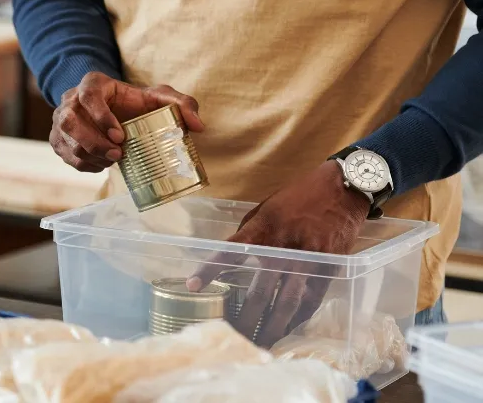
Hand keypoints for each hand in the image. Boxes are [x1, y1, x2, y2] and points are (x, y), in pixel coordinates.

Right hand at [51, 72, 203, 171]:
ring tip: (113, 160)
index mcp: (92, 84)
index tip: (120, 136)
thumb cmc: (135, 102)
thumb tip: (198, 126)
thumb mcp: (160, 97)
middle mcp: (70, 99)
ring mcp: (60, 120)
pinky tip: (102, 164)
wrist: (112, 109)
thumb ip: (182, 104)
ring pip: (66, 141)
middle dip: (94, 142)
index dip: (101, 116)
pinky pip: (65, 154)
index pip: (88, 95)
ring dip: (90, 156)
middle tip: (118, 155)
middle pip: (70, 121)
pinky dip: (84, 164)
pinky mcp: (58, 138)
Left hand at [187, 161, 370, 346]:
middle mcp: (285, 249)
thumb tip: (229, 260)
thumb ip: (248, 234)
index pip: (230, 252)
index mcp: (263, 229)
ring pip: (287, 304)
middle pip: (261, 292)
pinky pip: (310, 302)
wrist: (341, 190)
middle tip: (232, 335)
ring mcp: (308, 262)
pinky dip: (296, 319)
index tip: (192, 286)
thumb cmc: (297, 198)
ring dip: (272, 327)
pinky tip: (284, 331)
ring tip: (259, 344)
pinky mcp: (328, 271)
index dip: (210, 270)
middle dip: (246, 318)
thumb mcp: (264, 209)